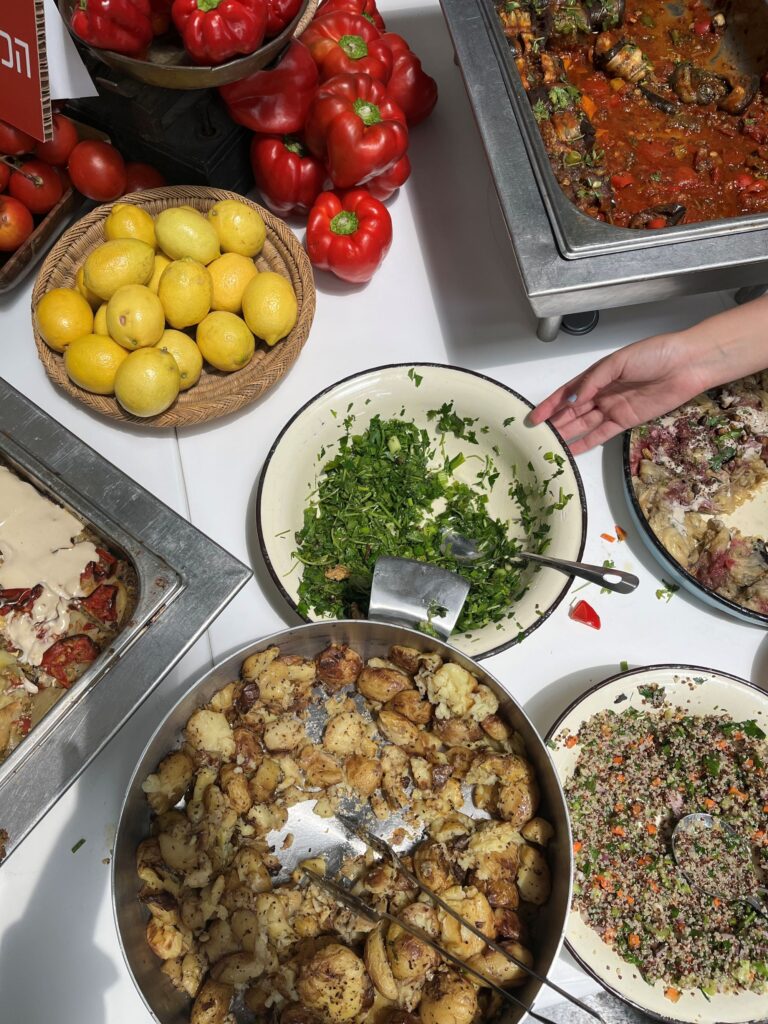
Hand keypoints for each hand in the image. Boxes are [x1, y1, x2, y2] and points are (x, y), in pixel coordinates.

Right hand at [529, 332, 710, 453]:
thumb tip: (573, 400)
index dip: (550, 405)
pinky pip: (602, 434)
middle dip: (555, 423)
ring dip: (567, 434)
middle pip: (573, 411)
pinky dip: (586, 442)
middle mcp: (602, 392)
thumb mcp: (618, 362)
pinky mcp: (626, 421)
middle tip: (537, 437)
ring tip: (549, 446)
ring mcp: (613, 408)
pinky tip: (572, 450)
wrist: (687, 364)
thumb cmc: (654, 354)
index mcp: (597, 375)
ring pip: (584, 424)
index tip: (534, 417)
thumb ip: (593, 381)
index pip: (567, 393)